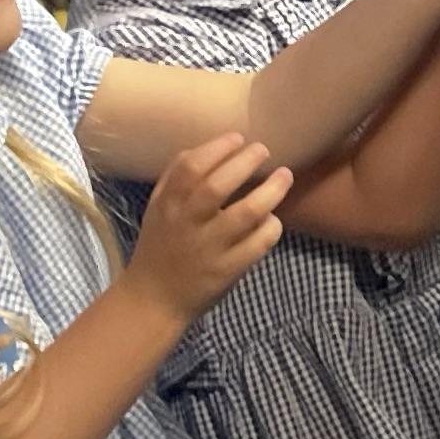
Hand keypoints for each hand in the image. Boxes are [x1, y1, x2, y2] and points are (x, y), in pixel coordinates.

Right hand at [128, 133, 291, 322]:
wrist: (153, 300)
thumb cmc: (160, 246)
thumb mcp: (158, 208)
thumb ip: (176, 177)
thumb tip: (210, 146)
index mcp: (168, 205)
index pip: (190, 168)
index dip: (217, 148)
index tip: (238, 137)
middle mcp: (187, 224)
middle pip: (217, 187)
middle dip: (245, 162)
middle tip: (264, 150)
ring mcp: (209, 249)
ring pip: (246, 215)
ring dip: (271, 191)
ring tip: (286, 175)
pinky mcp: (227, 271)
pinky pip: (258, 244)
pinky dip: (271, 227)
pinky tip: (274, 218)